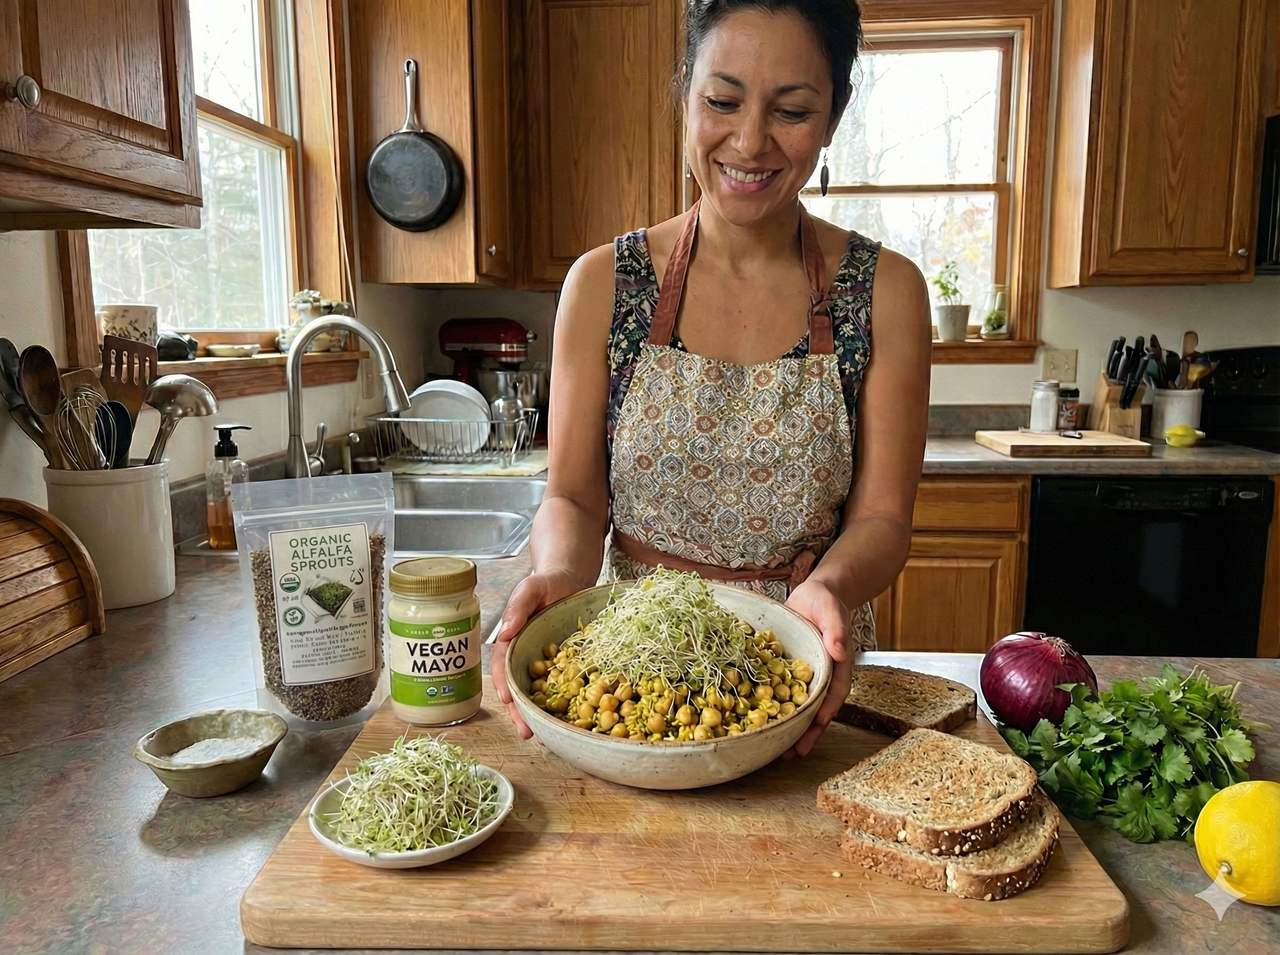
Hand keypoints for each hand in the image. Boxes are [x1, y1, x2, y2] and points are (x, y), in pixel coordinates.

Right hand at [491, 570, 582, 738]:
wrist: (572, 578)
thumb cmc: (547, 581)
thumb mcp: (531, 587)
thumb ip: (518, 606)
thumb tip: (506, 630)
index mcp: (513, 641)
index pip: (504, 666)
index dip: (504, 684)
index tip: (507, 700)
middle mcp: (526, 656)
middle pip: (519, 687)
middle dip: (520, 711)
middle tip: (526, 731)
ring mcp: (546, 663)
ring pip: (539, 692)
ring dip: (539, 714)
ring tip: (544, 735)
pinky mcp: (566, 665)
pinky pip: (564, 686)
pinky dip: (565, 703)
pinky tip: (572, 718)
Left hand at [783, 578, 851, 757]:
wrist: (811, 596)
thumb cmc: (826, 602)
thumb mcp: (832, 610)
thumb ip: (837, 630)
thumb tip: (839, 651)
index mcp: (835, 667)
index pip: (834, 694)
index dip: (825, 711)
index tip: (817, 725)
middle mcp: (820, 677)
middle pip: (815, 709)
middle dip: (806, 733)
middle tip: (793, 754)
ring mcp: (801, 677)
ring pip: (796, 706)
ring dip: (788, 728)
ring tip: (776, 752)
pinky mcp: (784, 672)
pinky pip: (777, 692)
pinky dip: (770, 708)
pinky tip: (756, 721)